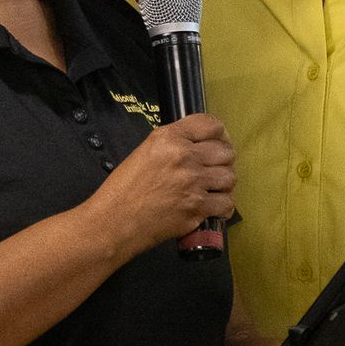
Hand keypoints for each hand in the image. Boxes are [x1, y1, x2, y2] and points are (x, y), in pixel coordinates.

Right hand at [89, 114, 235, 254]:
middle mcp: (184, 156)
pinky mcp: (197, 207)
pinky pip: (227, 203)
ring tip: (213, 189)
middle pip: (226, 152)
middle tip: (215, 170)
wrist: (114, 220)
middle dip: (223, 161)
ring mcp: (193, 182)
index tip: (218, 142)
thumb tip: (199, 147)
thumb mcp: (145, 151)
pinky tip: (213, 207)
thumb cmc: (124, 189)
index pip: (211, 125)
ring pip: (230, 177)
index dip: (220, 134)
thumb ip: (173, 144)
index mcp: (168, 138)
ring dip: (224, 184)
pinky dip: (223, 207)